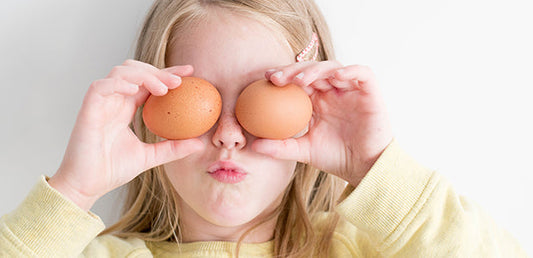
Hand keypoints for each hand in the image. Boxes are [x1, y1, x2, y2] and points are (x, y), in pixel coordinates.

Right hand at [48, 60, 203, 210]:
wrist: (86, 186)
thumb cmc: (111, 170)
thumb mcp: (150, 157)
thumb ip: (173, 148)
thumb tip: (200, 144)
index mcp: (126, 108)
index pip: (148, 82)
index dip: (168, 74)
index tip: (190, 73)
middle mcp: (113, 101)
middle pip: (136, 70)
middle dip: (158, 71)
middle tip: (180, 81)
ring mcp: (100, 103)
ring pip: (120, 72)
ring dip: (143, 75)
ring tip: (163, 89)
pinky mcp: (88, 109)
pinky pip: (101, 86)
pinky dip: (118, 83)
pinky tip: (136, 89)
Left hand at [252, 61, 392, 185]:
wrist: (365, 168)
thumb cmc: (336, 158)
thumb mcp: (303, 151)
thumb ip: (280, 147)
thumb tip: (253, 146)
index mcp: (317, 101)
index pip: (298, 80)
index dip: (283, 75)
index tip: (265, 79)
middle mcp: (333, 91)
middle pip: (312, 70)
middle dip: (293, 70)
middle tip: (277, 78)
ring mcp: (351, 90)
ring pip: (333, 67)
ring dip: (316, 70)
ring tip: (301, 80)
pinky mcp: (370, 91)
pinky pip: (362, 73)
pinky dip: (350, 71)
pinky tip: (335, 77)